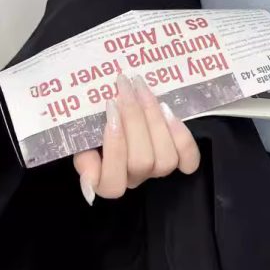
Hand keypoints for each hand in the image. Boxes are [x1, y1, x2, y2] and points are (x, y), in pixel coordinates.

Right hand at [73, 73, 200, 204]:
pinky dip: (181, 135)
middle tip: (127, 86)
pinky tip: (168, 111)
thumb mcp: (81, 139)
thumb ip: (82, 152)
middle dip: (134, 119)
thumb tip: (90, 170)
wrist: (119, 112)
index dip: (114, 147)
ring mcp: (157, 171)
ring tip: (144, 91)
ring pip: (165, 159)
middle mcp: (134, 180)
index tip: (109, 106)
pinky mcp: (179, 159)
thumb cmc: (95, 126)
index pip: (111, 182)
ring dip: (155, 120)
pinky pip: (188, 158)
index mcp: (106, 182)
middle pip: (141, 161)